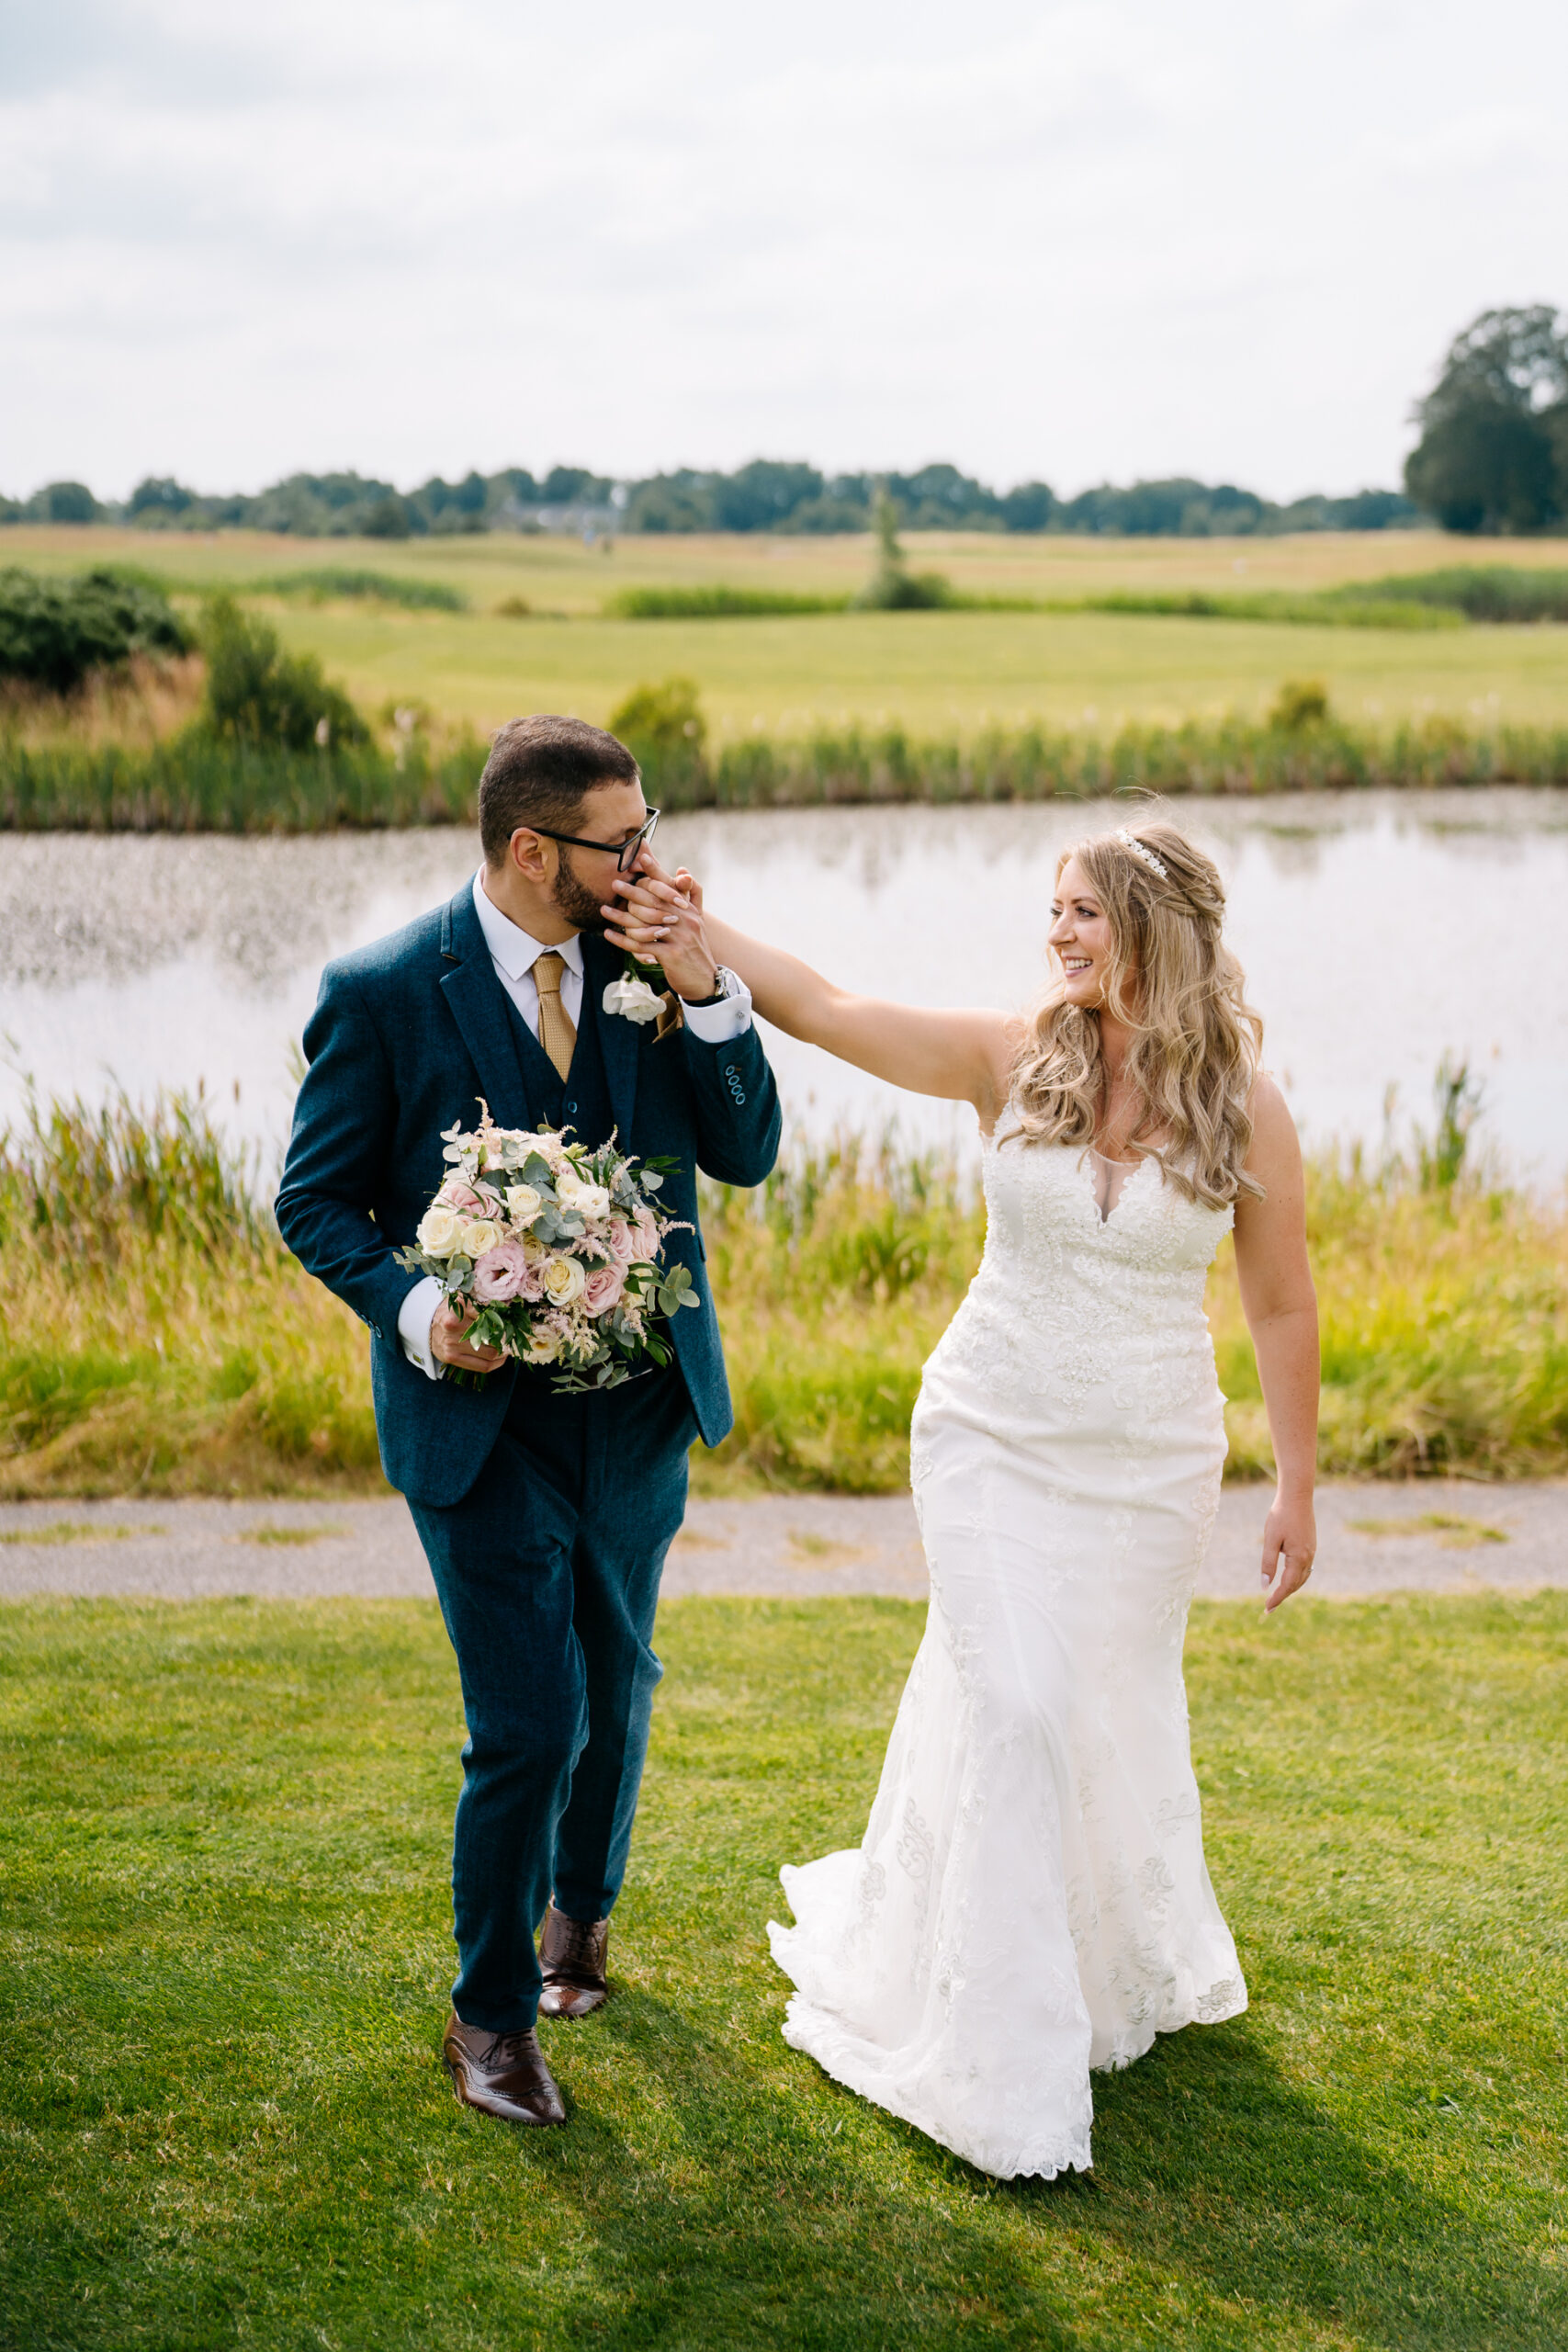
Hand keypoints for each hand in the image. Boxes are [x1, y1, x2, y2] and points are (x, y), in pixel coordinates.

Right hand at [431, 1300, 505, 1374]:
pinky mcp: (452, 1358)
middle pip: (492, 1335)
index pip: (490, 1315)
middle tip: (512, 1336)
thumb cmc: (451, 1311)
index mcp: (459, 1308)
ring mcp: (452, 1344)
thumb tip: (507, 1307)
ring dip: (504, 1351)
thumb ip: (482, 1301)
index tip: (511, 1321)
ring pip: (490, 1353)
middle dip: (506, 1337)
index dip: (504, 1319)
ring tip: (507, 1346)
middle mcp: (454, 1326)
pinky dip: (497, 1363)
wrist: (426, 1324)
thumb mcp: (464, 1298)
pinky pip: (483, 1366)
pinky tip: (501, 1358)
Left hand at [603, 852, 718, 1001]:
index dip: (656, 871)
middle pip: (654, 901)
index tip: (641, 857)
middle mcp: (685, 920)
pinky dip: (622, 940)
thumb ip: (691, 895)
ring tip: (604, 910)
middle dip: (632, 891)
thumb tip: (682, 869)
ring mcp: (678, 937)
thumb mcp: (697, 920)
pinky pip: (641, 945)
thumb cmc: (695, 949)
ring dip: (621, 916)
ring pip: (644, 923)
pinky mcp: (671, 955)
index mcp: (688, 911)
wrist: (705, 981)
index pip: (670, 886)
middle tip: (614, 883)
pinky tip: (609, 934)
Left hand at [1260, 1487, 1315, 1612]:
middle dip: (1283, 1596)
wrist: (1297, 1496)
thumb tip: (1265, 1585)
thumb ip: (1268, 1563)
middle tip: (1269, 1607)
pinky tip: (1288, 1577)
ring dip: (1291, 1588)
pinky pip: (1305, 1568)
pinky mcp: (1311, 1545)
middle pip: (1296, 1584)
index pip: (1287, 1586)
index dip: (1277, 1598)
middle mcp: (1308, 1557)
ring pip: (1302, 1577)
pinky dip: (1296, 1577)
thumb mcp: (1270, 1540)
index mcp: (1298, 1558)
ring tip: (1277, 1595)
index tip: (1267, 1608)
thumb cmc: (1281, 1515)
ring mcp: (1311, 1551)